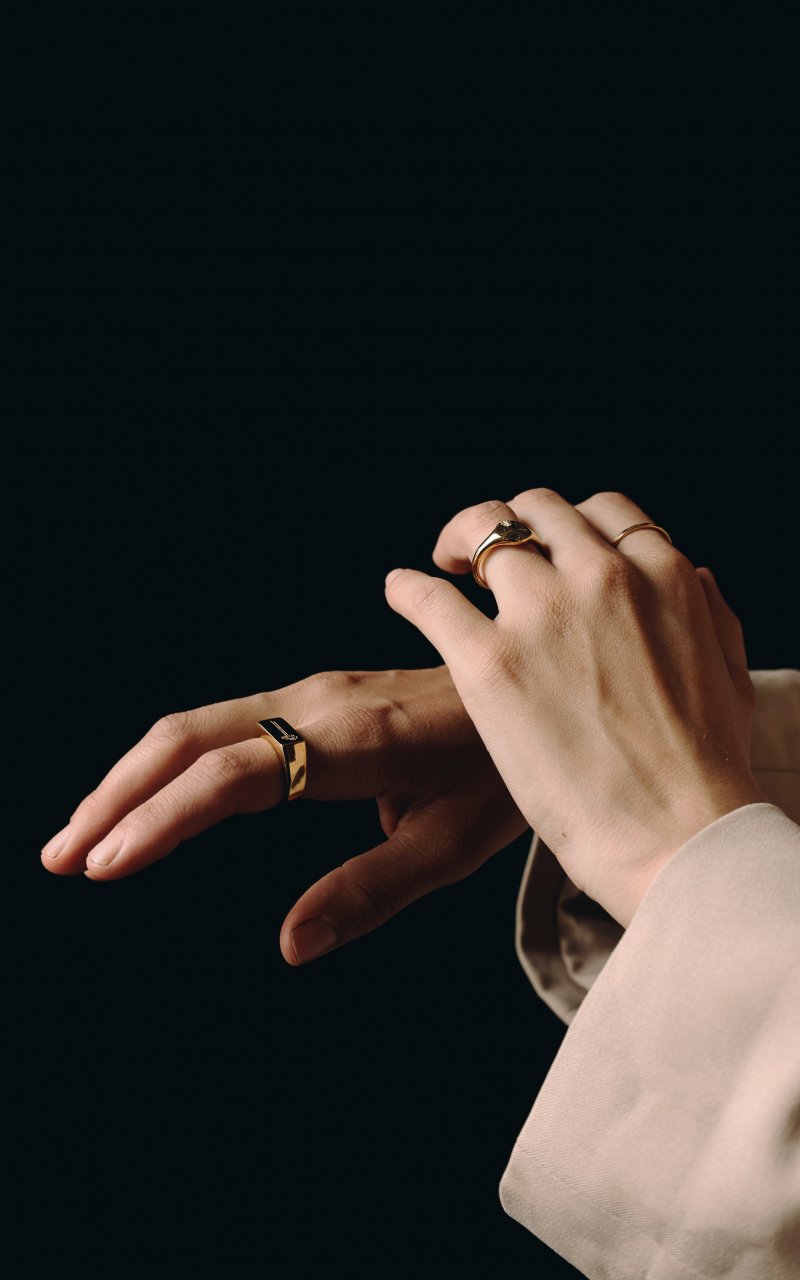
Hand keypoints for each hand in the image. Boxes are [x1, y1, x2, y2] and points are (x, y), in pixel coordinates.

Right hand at [40, 667, 525, 961]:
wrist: (533, 686)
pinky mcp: (311, 696)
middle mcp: (318, 704)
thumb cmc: (503, 770)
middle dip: (117, 795)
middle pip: (187, 736)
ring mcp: (311, 692)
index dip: (164, 817)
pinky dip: (169, 763)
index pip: (232, 775)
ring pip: (194, 725)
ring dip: (131, 778)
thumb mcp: (454, 843)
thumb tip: (288, 944)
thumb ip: (371, 892)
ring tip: (83, 837)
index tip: (107, 864)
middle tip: (61, 857)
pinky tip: (149, 799)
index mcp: (354, 741)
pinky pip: (222, 724)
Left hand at [385, 490, 763, 926]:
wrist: (677, 836)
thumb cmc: (708, 772)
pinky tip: (400, 592)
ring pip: (483, 535)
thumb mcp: (730, 674)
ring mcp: (541, 614)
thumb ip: (708, 614)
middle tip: (487, 551)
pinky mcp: (488, 661)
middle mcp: (599, 577)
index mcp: (660, 575)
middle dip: (511, 524)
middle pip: (538, 511)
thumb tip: (691, 578)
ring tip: (444, 563)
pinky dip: (409, 588)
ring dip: (458, 542)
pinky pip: (430, 598)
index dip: (569, 527)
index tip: (551, 547)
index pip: (602, 512)